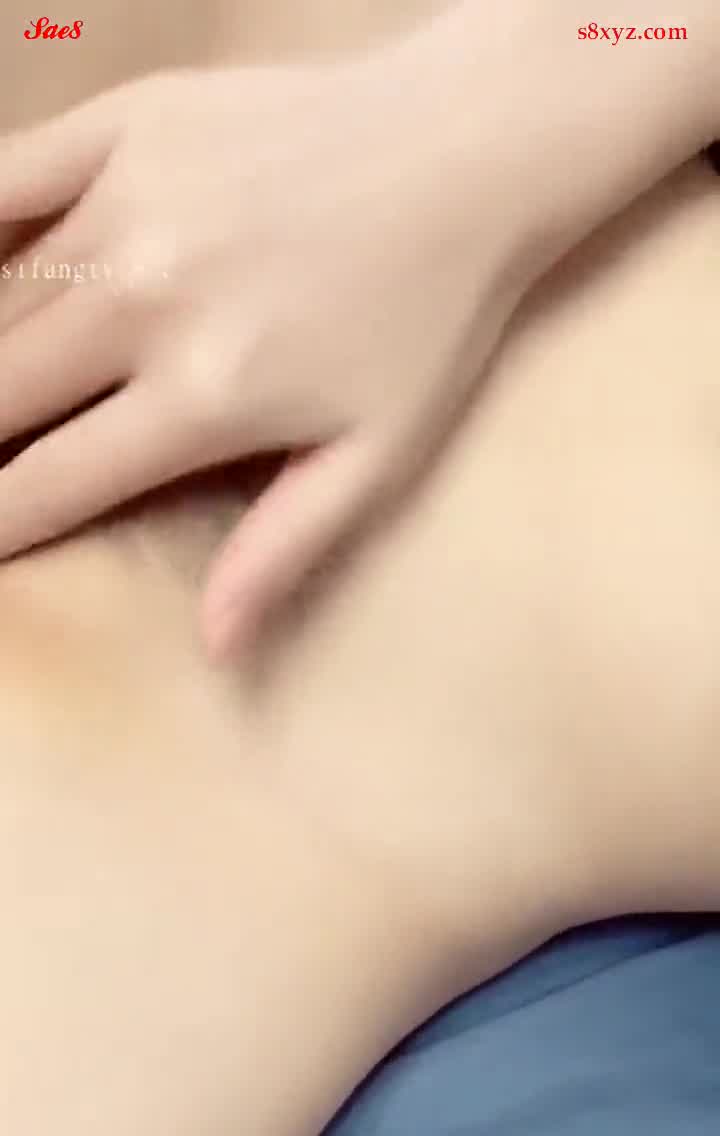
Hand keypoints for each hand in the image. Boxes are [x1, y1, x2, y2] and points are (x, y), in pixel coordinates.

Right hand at [0, 29, 534, 654]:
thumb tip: (215, 646)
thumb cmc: (425, 322)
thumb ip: (280, 549)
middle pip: (0, 392)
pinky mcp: (123, 123)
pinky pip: (1, 178)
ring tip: (10, 385)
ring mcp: (126, 202)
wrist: (465, 155)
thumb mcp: (377, 458)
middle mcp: (147, 300)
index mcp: (204, 397)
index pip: (49, 481)